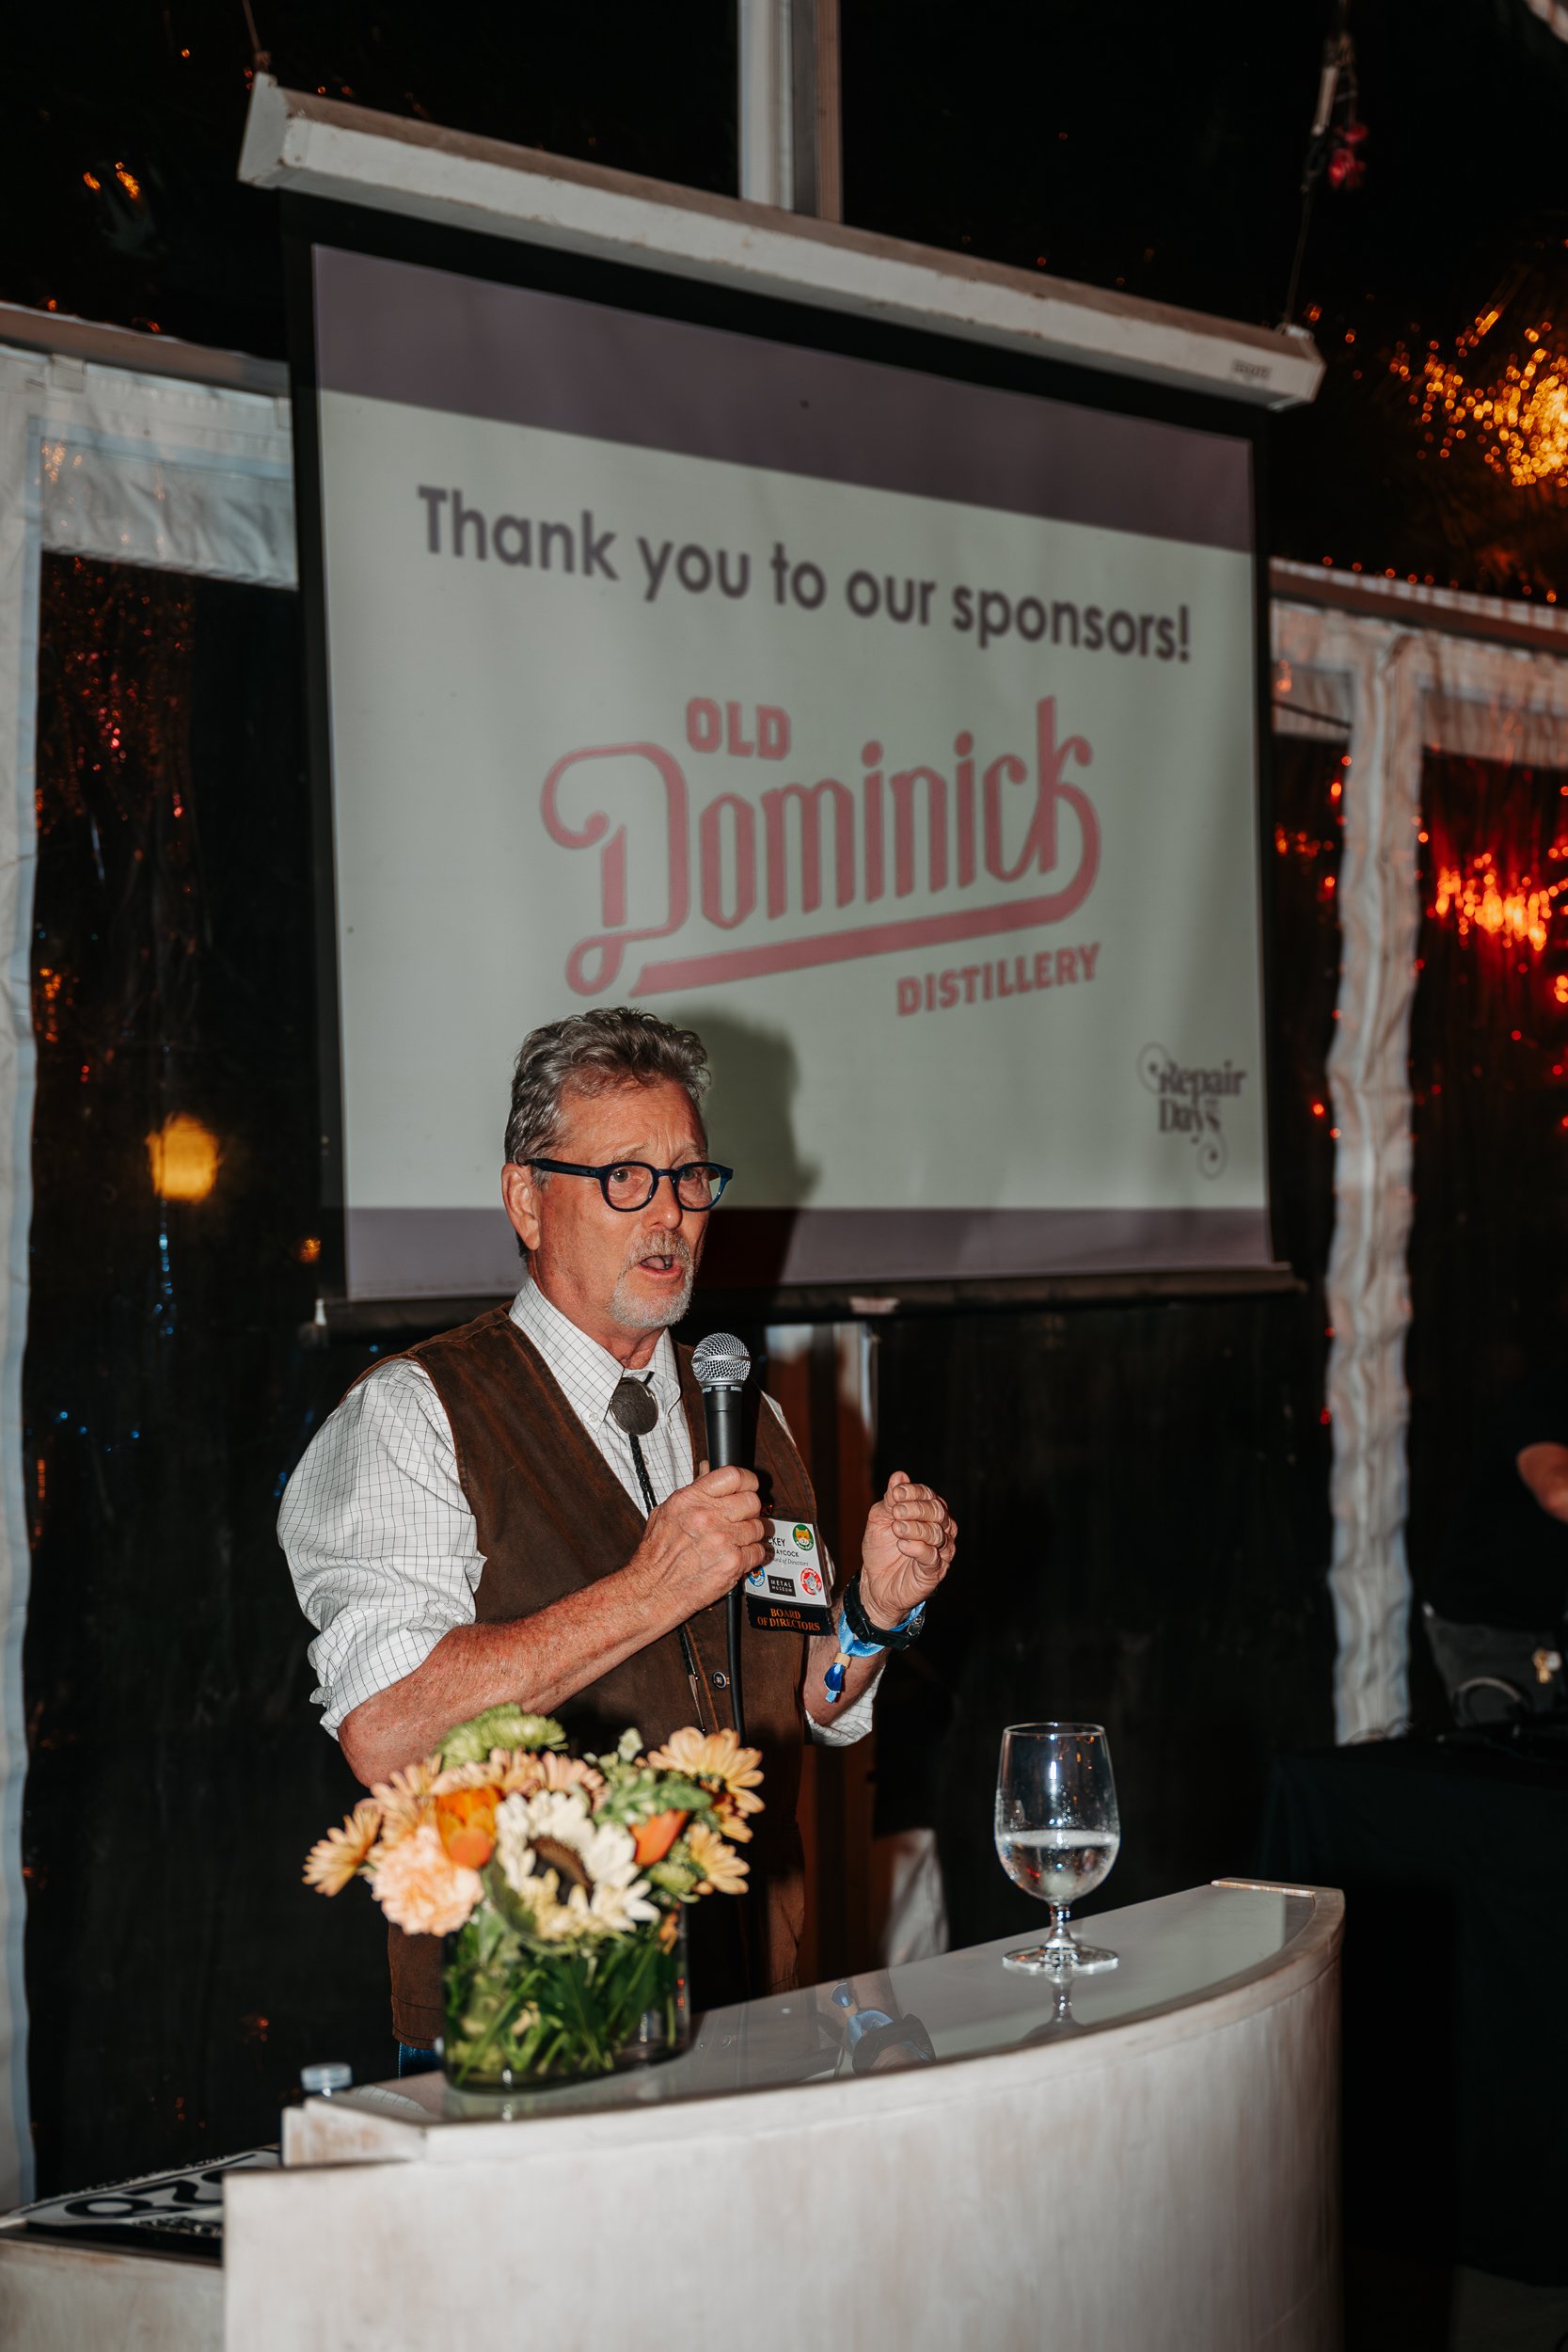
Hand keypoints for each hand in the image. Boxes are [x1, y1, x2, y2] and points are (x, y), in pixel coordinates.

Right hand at [628, 1464, 768, 1619]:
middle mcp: (708, 1517)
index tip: (751, 1484)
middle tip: (744, 1517)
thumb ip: (692, 1491)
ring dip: (752, 1534)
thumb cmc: (657, 1555)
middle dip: (750, 1509)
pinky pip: (759, 1552)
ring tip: (739, 1540)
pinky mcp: (733, 1563)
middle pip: (751, 1501)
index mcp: (691, 1500)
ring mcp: (723, 1540)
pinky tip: (740, 1556)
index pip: (733, 1477)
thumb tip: (708, 1470)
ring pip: (758, 1527)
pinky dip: (753, 1555)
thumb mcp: (665, 1513)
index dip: (747, 1479)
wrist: (654, 1589)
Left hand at [858, 1470, 956, 1626]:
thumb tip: (899, 1476)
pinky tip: (902, 1545)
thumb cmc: (880, 1549)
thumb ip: (890, 1500)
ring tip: (897, 1528)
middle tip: (897, 1511)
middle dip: (916, 1509)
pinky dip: (918, 1549)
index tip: (896, 1493)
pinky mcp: (935, 1571)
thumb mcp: (879, 1519)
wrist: (874, 1582)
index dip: (913, 1492)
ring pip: (938, 1534)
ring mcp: (939, 1550)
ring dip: (915, 1528)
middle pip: (937, 1512)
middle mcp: (938, 1529)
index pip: (928, 1495)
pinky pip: (933, 1557)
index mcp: (926, 1513)